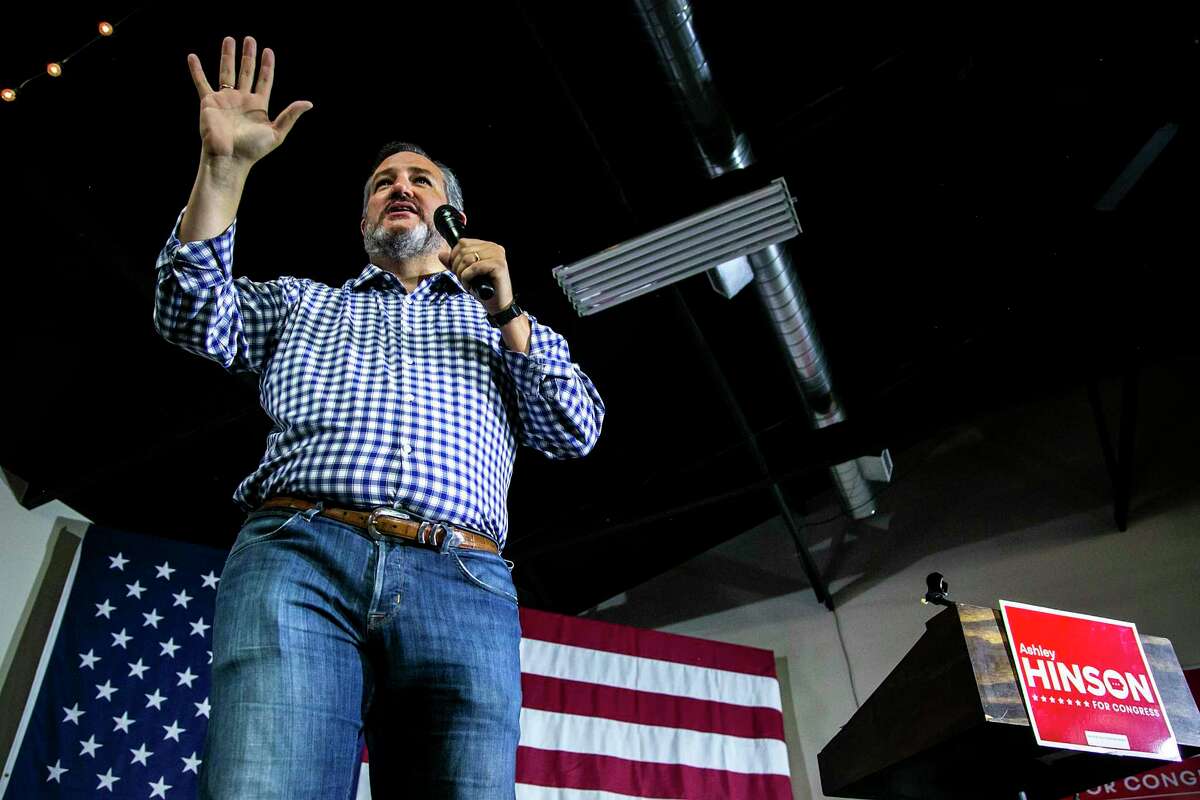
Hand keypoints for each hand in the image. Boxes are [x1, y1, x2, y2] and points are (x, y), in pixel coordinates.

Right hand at [187, 36, 311, 168]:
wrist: (228, 158)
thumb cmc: (253, 150)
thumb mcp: (277, 132)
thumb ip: (290, 115)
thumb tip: (309, 103)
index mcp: (258, 106)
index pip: (264, 80)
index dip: (267, 66)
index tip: (268, 51)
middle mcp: (242, 100)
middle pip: (246, 72)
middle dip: (248, 56)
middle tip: (250, 39)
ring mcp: (225, 99)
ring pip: (226, 72)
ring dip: (227, 55)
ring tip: (229, 39)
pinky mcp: (209, 102)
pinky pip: (201, 82)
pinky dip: (196, 70)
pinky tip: (192, 56)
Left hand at [441, 238, 515, 313]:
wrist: (497, 305)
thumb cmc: (483, 289)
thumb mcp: (465, 274)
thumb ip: (454, 263)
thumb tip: (441, 254)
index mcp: (488, 246)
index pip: (463, 242)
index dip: (454, 257)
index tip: (457, 271)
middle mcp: (494, 247)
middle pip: (463, 250)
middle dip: (457, 267)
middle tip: (462, 279)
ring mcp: (498, 255)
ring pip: (467, 258)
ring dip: (461, 273)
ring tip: (467, 283)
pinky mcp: (498, 265)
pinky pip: (474, 267)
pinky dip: (467, 278)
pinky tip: (470, 286)